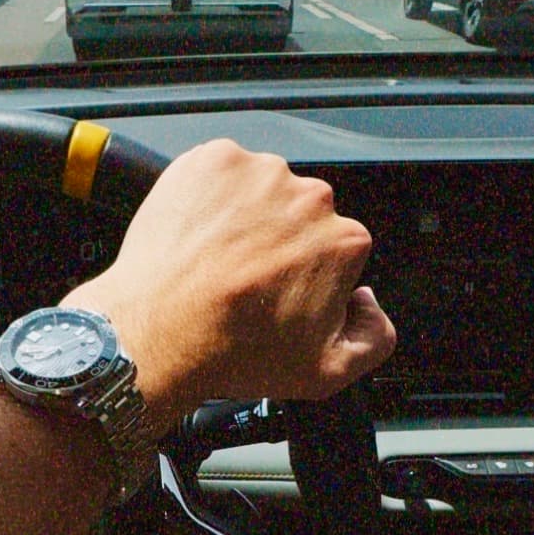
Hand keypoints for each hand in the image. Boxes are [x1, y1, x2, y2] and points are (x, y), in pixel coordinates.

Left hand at [71, 139, 395, 426]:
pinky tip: (197, 235)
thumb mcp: (327, 374)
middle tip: (244, 278)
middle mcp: (309, 197)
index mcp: (343, 241)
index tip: (284, 290)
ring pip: (260, 190)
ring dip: (243, 216)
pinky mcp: (212, 160)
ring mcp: (258, 173)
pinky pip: (219, 172)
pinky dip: (208, 195)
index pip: (339, 247)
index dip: (311, 273)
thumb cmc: (231, 351)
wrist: (157, 332)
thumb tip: (370, 304)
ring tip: (215, 259)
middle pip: (301, 214)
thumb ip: (376, 338)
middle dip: (279, 241)